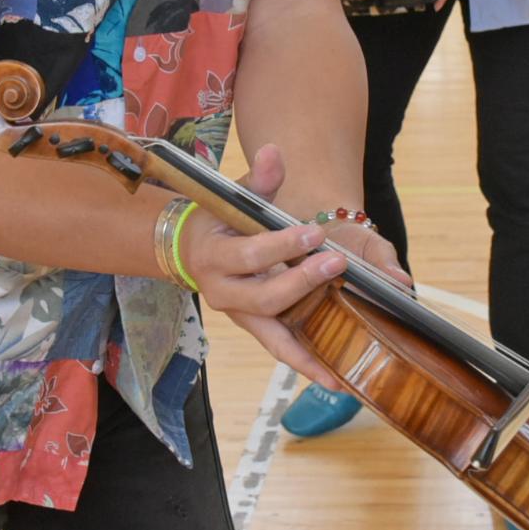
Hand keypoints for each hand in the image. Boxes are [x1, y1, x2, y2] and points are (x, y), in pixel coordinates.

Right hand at [181, 144, 350, 387]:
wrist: (190, 249)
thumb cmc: (219, 219)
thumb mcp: (233, 195)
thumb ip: (258, 179)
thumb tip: (274, 152)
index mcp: (215, 258)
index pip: (251, 254)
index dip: (282, 245)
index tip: (315, 233)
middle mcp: (223, 293)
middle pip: (264, 297)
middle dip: (301, 283)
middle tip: (336, 264)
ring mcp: (239, 315)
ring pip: (272, 336)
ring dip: (306, 349)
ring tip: (338, 363)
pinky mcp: (255, 327)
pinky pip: (279, 349)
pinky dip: (304, 364)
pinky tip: (332, 378)